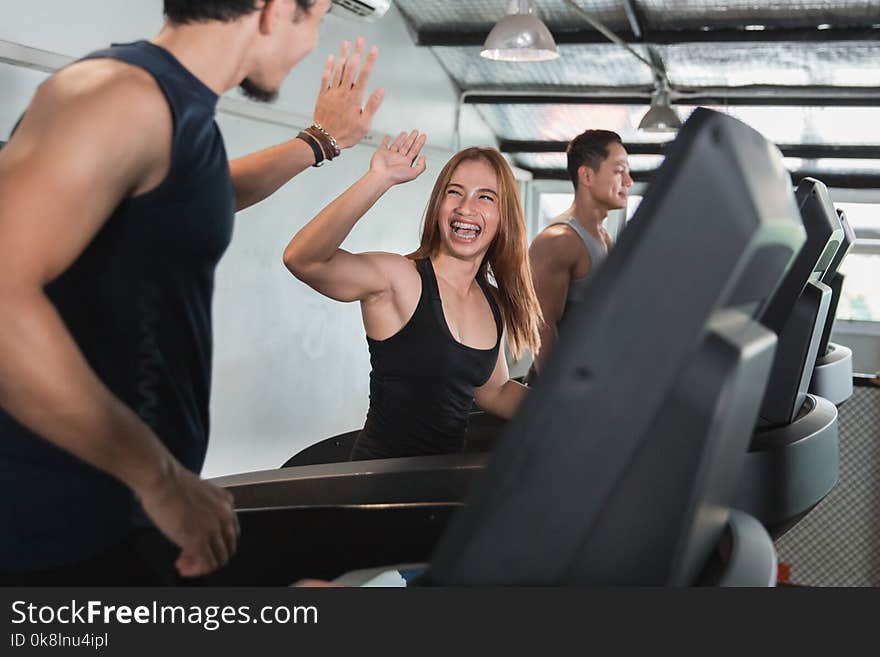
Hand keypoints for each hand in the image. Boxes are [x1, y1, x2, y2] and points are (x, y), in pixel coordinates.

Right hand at [136, 461, 239, 577]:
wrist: (162, 479)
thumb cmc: (170, 481)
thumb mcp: (198, 491)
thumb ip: (203, 506)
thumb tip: (194, 520)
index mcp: (226, 502)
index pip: (230, 530)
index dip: (215, 541)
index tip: (202, 544)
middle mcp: (225, 516)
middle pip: (228, 546)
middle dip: (210, 554)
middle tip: (192, 556)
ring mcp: (213, 530)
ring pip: (219, 559)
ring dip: (201, 564)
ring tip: (184, 563)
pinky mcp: (199, 541)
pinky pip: (206, 565)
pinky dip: (196, 570)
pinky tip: (183, 566)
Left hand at [313, 38, 384, 149]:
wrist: (325, 140)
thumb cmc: (346, 134)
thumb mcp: (364, 124)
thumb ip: (372, 105)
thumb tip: (381, 90)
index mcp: (355, 98)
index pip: (364, 75)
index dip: (370, 61)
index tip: (374, 49)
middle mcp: (343, 92)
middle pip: (351, 68)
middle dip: (356, 52)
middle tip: (360, 40)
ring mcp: (332, 92)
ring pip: (337, 70)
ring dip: (342, 55)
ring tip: (346, 43)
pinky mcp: (323, 95)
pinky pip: (325, 78)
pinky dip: (328, 67)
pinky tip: (331, 58)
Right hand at [370, 130, 427, 185]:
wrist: (381, 176)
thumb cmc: (395, 177)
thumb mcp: (413, 173)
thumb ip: (421, 166)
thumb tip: (424, 157)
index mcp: (406, 163)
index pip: (415, 151)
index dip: (420, 143)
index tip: (423, 137)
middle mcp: (399, 159)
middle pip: (407, 146)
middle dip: (412, 138)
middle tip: (416, 132)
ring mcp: (390, 155)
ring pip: (397, 144)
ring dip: (401, 138)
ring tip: (405, 133)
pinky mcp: (382, 152)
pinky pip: (384, 144)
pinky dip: (386, 140)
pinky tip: (388, 137)